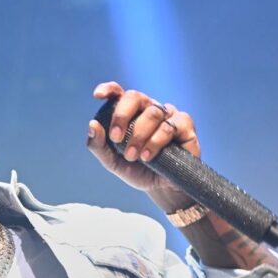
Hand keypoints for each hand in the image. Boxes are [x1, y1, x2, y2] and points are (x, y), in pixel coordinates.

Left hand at [86, 81, 200, 208]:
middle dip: (122, 116)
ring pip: (153, 113)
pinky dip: (157, 141)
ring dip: (139, 136)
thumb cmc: (136, 170)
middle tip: (116, 138)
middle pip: (135, 97)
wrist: (159, 188)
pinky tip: (148, 157)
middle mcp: (149, 109)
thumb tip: (93, 125)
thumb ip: (98, 145)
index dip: (109, 90)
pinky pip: (170, 126)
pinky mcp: (185, 125)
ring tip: (133, 156)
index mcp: (131, 113)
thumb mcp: (112, 161)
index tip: (97, 95)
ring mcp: (168, 115)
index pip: (120, 94)